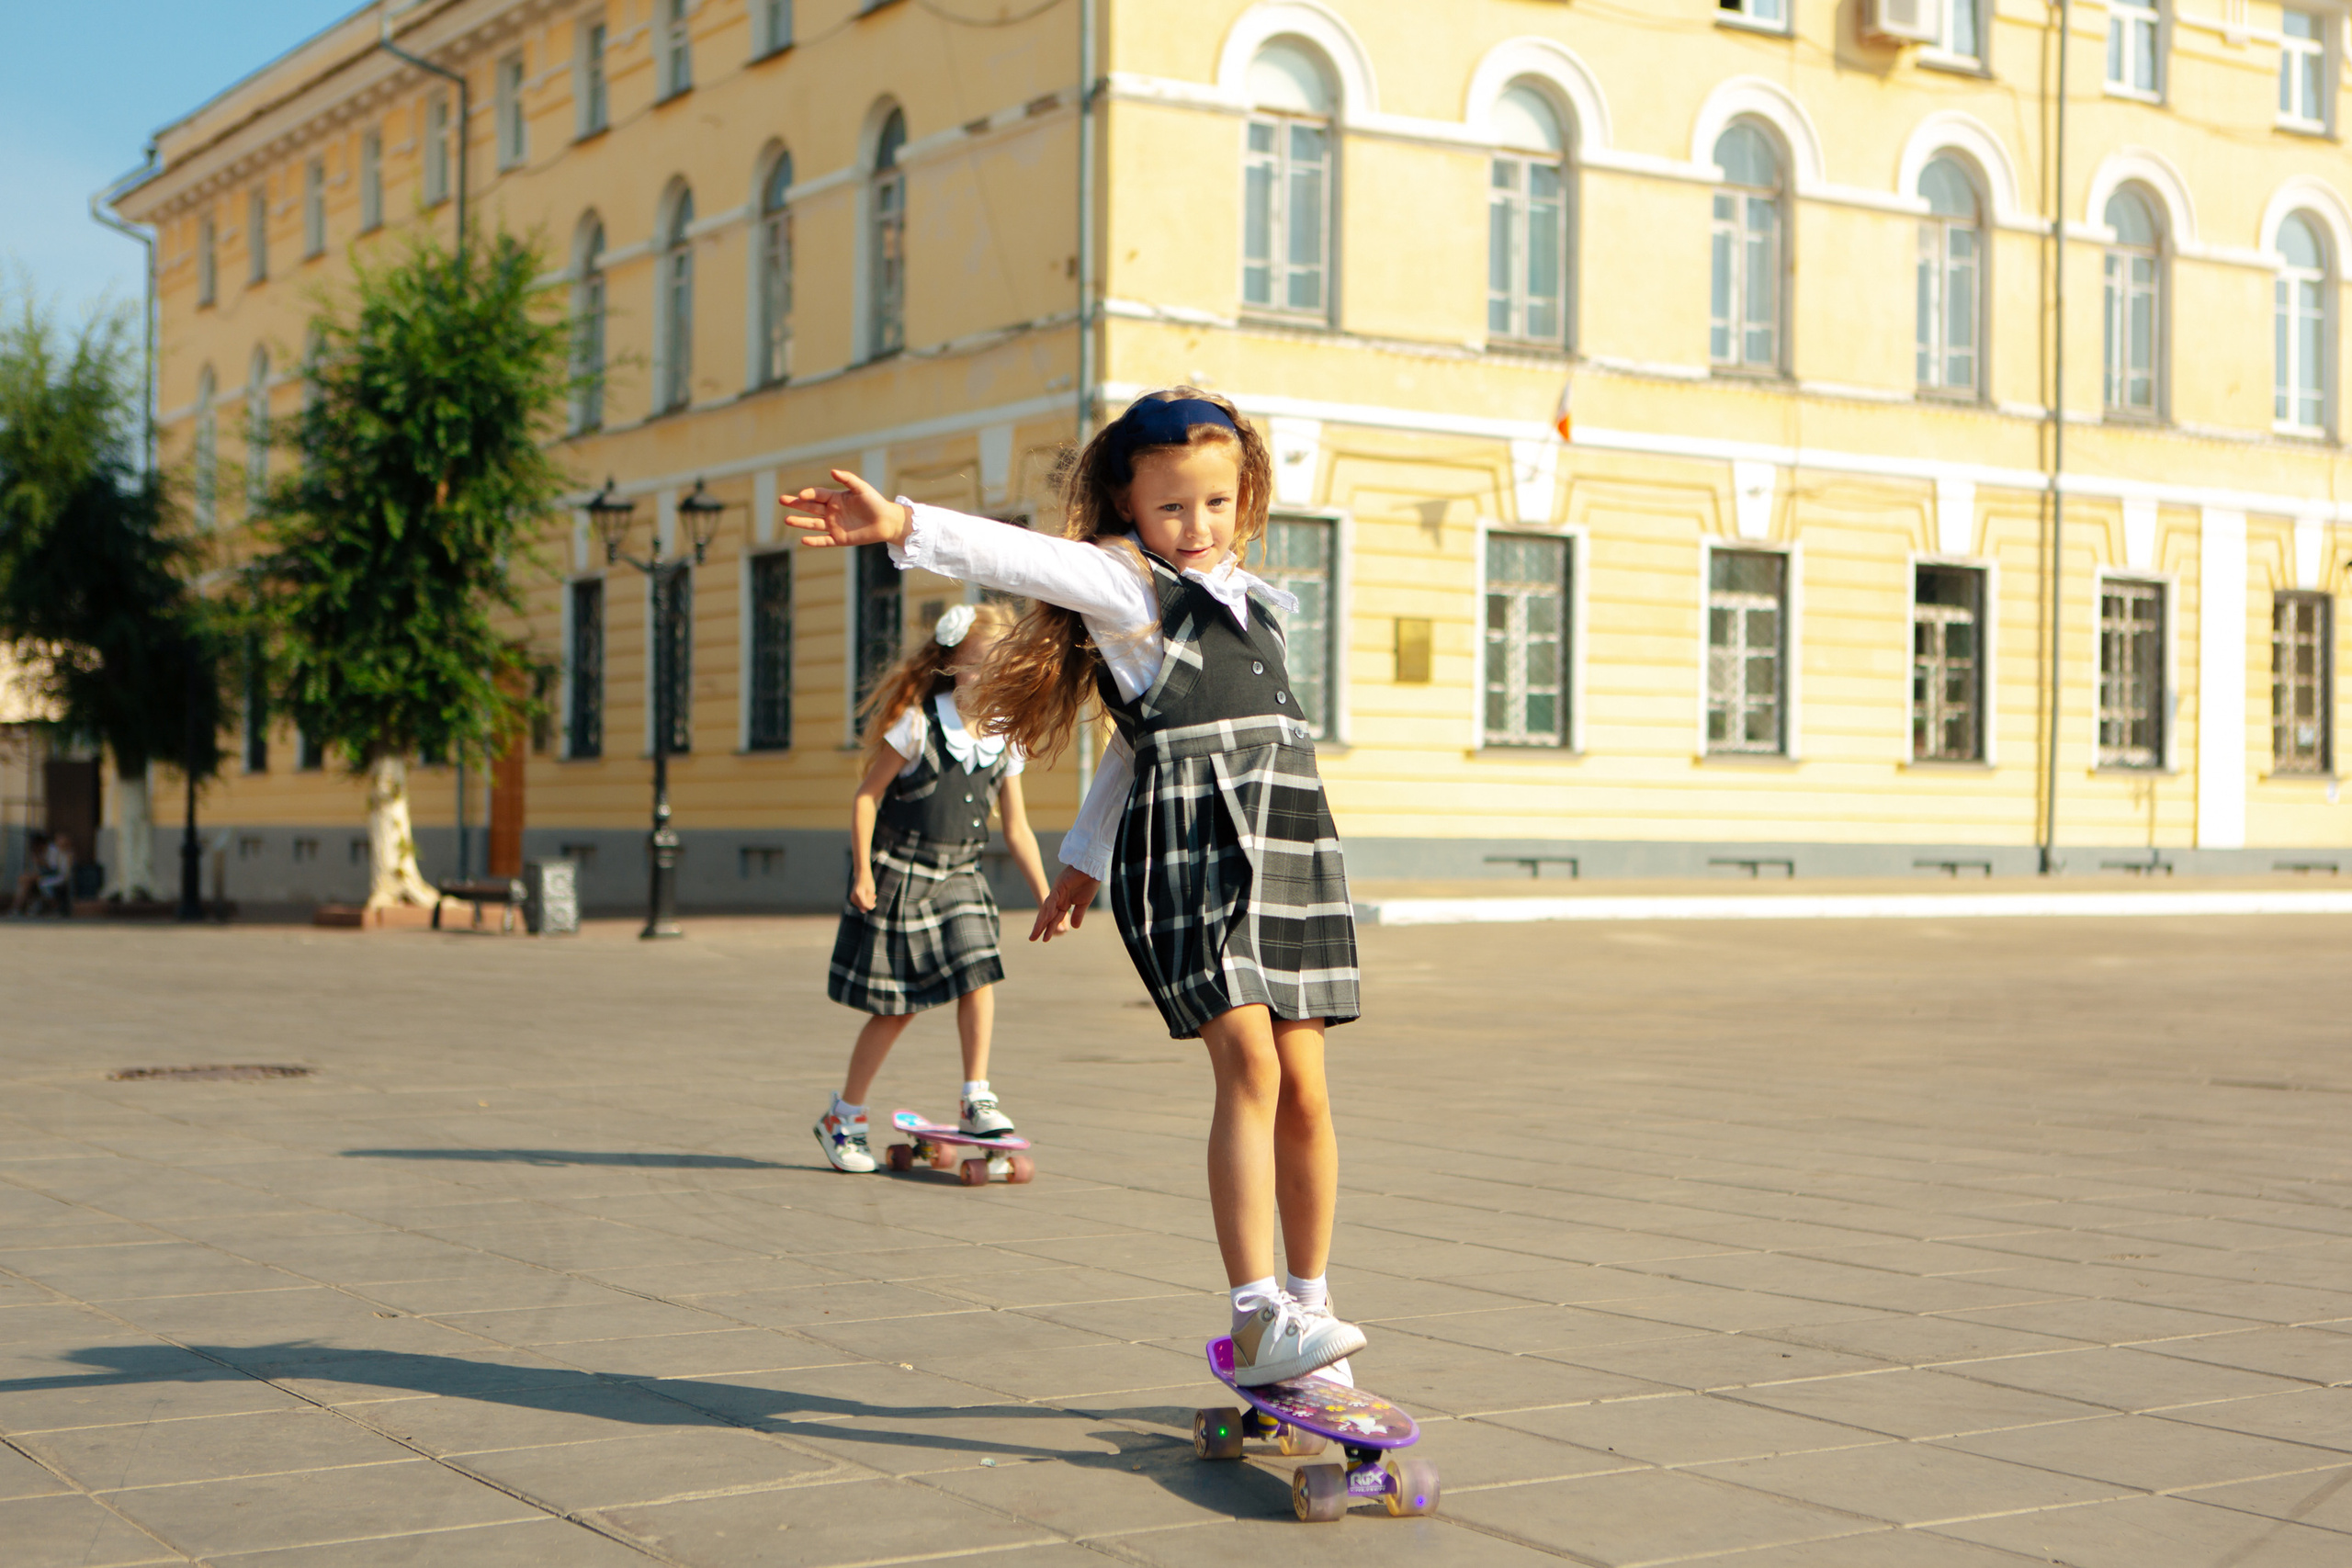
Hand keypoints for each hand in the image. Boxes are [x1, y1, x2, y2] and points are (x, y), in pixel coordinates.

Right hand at [782, 470, 911, 550]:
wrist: (887, 521)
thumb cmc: (875, 502)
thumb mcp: (862, 488)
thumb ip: (848, 479)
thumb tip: (832, 471)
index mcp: (836, 498)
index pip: (817, 495)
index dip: (808, 494)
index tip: (801, 495)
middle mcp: (832, 512)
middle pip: (810, 507)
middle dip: (796, 504)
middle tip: (781, 500)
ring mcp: (835, 525)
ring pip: (813, 524)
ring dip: (800, 522)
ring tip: (786, 519)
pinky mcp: (840, 538)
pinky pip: (824, 541)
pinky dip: (814, 541)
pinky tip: (803, 540)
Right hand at [850, 874, 876, 912]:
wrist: (861, 875)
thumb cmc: (868, 882)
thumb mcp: (871, 891)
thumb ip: (868, 902)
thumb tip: (863, 912)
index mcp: (859, 894)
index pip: (865, 906)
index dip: (871, 906)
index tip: (875, 903)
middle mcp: (853, 897)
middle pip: (863, 907)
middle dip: (869, 904)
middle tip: (873, 897)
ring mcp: (852, 898)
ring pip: (861, 906)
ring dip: (867, 902)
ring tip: (871, 895)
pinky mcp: (852, 898)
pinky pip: (859, 903)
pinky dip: (864, 901)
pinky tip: (868, 896)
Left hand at [1029, 867, 1098, 942]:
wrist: (1092, 868)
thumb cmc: (1089, 882)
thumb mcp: (1083, 903)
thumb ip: (1078, 914)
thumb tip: (1074, 927)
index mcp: (1064, 903)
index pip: (1054, 918)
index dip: (1049, 929)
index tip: (1044, 940)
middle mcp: (1058, 899)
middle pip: (1047, 915)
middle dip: (1040, 927)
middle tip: (1032, 939)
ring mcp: (1057, 892)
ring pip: (1047, 909)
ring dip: (1041, 921)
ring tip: (1036, 933)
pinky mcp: (1059, 886)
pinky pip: (1053, 899)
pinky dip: (1049, 909)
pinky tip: (1046, 919)